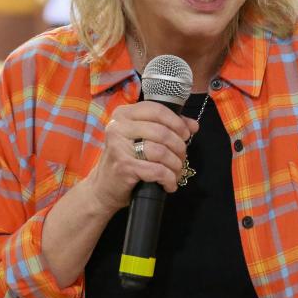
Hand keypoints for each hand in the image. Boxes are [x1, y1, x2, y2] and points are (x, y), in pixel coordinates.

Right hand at [84, 101, 198, 213]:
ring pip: (161, 151)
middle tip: (182, 157)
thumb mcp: (142, 138)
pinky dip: (168, 179)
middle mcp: (118, 127)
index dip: (177, 122)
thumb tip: (193, 125)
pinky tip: (169, 184)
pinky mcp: (124, 166)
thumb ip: (166, 127)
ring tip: (176, 172)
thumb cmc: (126, 160)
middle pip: (162, 132)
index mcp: (123, 114)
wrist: (104, 187)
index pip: (157, 110)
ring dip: (175, 165)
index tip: (186, 134)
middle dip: (179, 147)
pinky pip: (157, 170)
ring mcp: (119, 147)